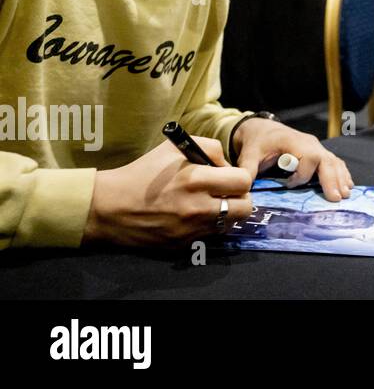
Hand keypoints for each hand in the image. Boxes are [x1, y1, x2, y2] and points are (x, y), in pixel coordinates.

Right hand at [84, 137, 253, 246]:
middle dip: (241, 197)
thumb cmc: (143, 172)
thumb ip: (210, 149)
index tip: (230, 176)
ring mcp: (191, 230)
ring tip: (211, 203)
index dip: (241, 176)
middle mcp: (198, 208)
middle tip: (228, 192)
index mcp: (196, 179)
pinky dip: (208, 226)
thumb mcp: (175, 147)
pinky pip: (210, 235)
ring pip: (230, 223)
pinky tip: (194, 216)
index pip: (244, 181)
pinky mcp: (182, 245)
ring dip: (227, 213)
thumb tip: (228, 166)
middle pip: (245, 207)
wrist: (109, 207)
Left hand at [233, 118, 353, 201]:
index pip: (308, 158)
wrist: (262, 129)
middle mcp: (310, 143)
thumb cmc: (257, 142)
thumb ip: (248, 169)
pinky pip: (334, 162)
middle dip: (333, 179)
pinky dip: (342, 174)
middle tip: (337, 198)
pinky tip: (347, 186)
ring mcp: (316, 147)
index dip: (302, 175)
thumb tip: (245, 189)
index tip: (289, 185)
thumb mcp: (249, 154)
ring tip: (346, 195)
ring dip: (341, 178)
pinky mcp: (318, 153)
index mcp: (294, 142)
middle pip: (327, 160)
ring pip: (334, 161)